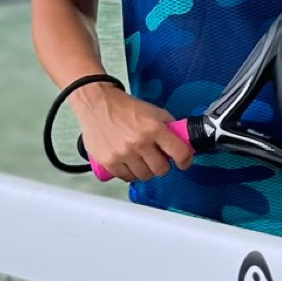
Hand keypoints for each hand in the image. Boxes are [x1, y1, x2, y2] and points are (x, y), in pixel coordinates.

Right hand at [73, 84, 193, 181]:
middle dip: (162, 165)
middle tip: (157, 158)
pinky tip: (129, 163)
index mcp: (153, 128)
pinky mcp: (108, 161)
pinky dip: (130, 173)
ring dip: (146, 170)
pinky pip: (126, 177)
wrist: (96, 103)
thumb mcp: (153, 111)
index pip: (179, 153)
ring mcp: (123, 154)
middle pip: (161, 169)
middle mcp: (139, 142)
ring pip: (144, 176)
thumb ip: (169, 126)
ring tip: (141, 160)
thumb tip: (182, 142)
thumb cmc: (125, 107)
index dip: (185, 160)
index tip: (183, 162)